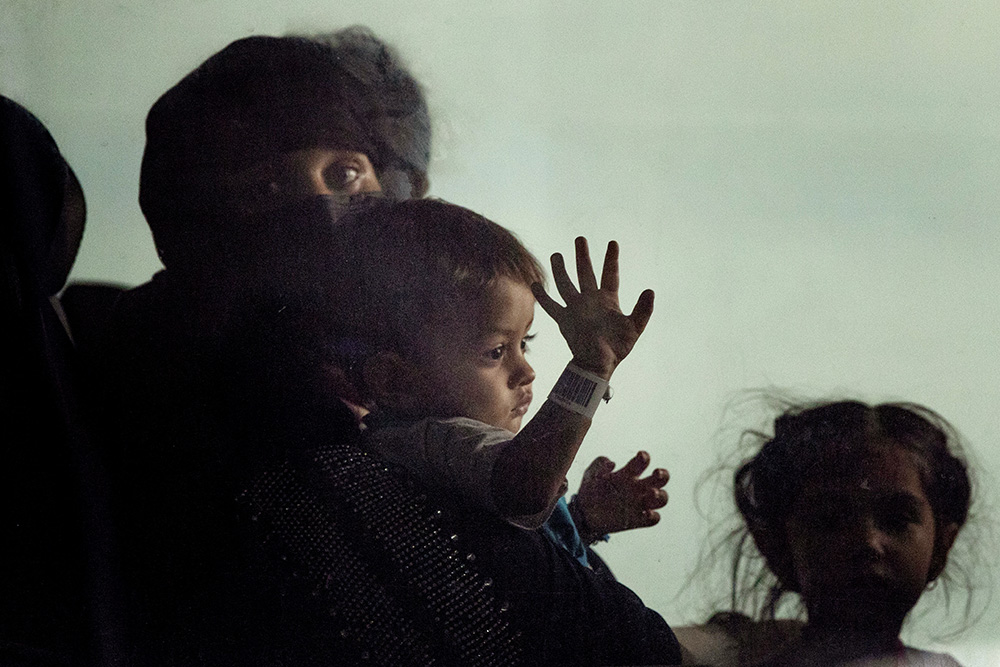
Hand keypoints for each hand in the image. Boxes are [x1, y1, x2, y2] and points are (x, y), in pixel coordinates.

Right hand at [532, 237, 653, 378]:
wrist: (598, 364)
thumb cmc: (617, 348)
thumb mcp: (635, 327)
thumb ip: (643, 309)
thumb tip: (650, 290)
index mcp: (608, 300)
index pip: (610, 274)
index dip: (611, 259)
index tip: (612, 243)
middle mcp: (590, 300)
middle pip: (586, 273)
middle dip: (583, 256)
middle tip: (580, 239)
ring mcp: (576, 308)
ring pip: (566, 284)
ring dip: (561, 270)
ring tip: (556, 255)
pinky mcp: (564, 320)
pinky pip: (551, 306)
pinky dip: (542, 296)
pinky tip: (534, 284)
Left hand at [570, 451, 668, 540]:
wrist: (583, 513)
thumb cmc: (591, 490)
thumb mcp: (590, 474)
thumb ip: (599, 464)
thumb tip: (612, 464)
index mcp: (628, 473)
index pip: (643, 462)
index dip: (645, 458)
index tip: (641, 456)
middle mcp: (637, 488)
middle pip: (660, 479)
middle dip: (663, 475)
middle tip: (657, 472)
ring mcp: (638, 504)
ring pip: (662, 499)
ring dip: (661, 496)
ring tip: (652, 493)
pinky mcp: (637, 520)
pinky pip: (654, 519)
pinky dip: (654, 516)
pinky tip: (646, 513)